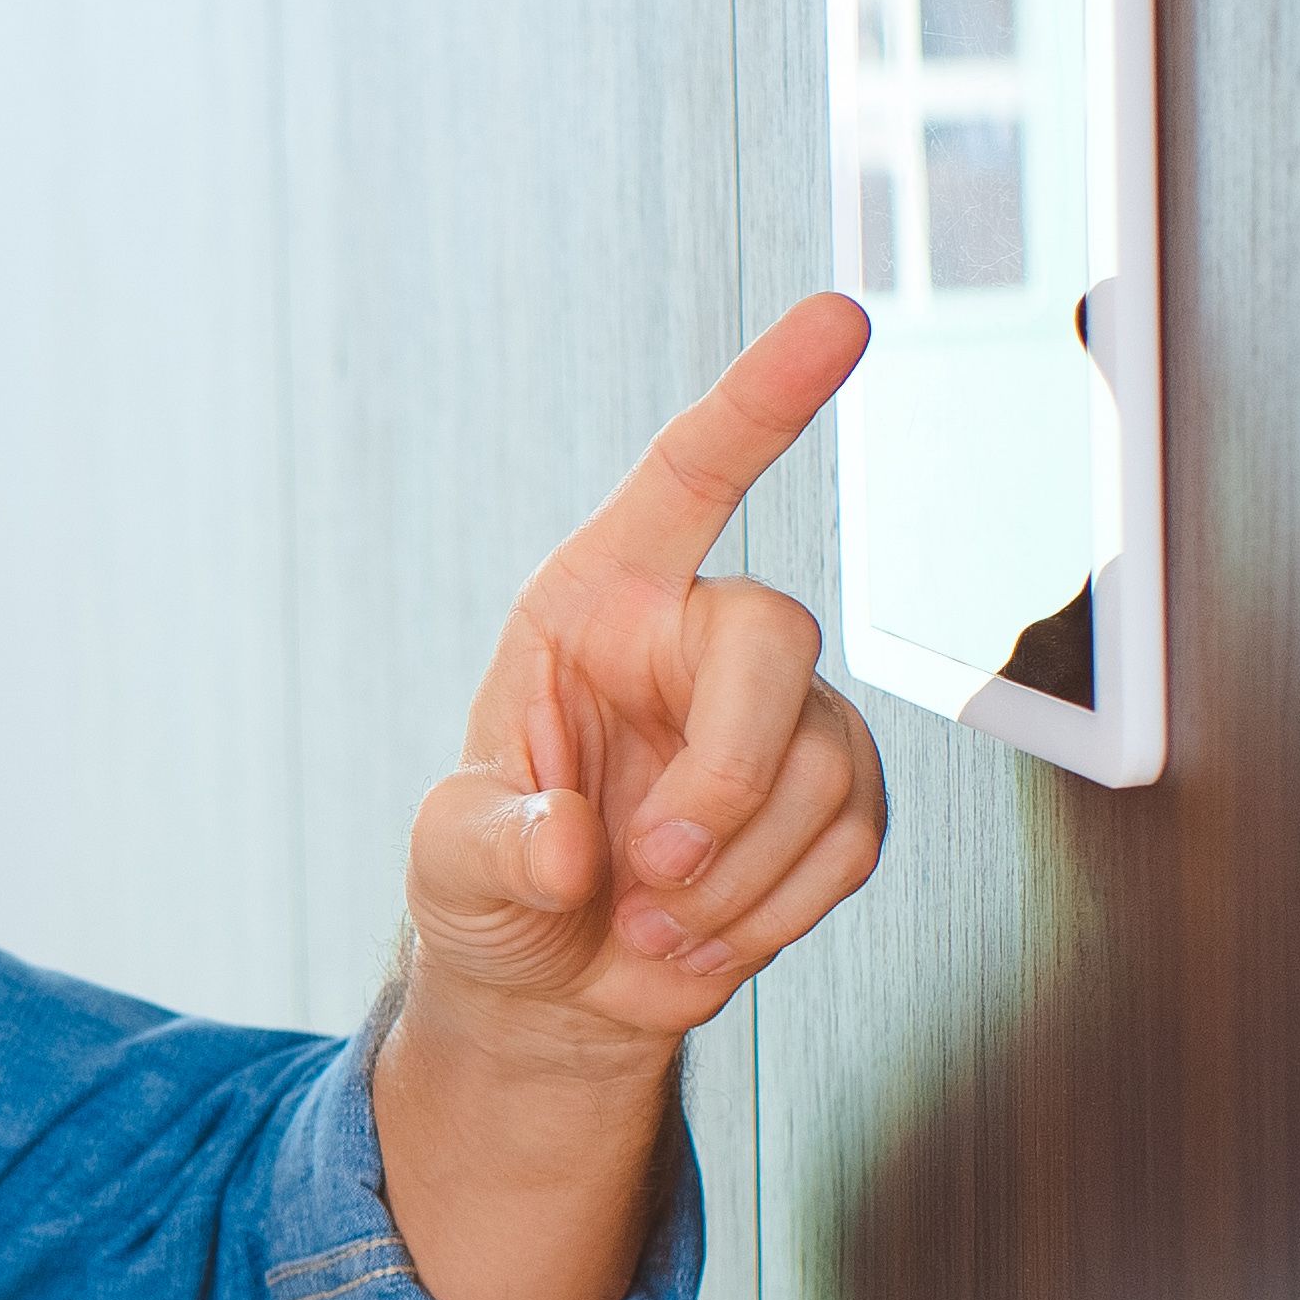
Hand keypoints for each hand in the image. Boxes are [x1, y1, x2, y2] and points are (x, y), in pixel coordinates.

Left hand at [377, 296, 896, 1299]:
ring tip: (648, 920)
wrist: (554, 982)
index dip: (764, 396)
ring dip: (730, 877)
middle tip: (651, 868)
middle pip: (777, 641)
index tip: (840, 316)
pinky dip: (768, 915)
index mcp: (598, 604)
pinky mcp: (837, 798)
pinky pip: (849, 846)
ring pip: (820, 770)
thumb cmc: (495, 884)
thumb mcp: (450, 864)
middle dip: (727, 773)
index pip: (691, 474)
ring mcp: (783, 717)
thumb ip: (497, 848)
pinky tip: (696, 934)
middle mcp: (696, 640)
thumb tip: (571, 848)